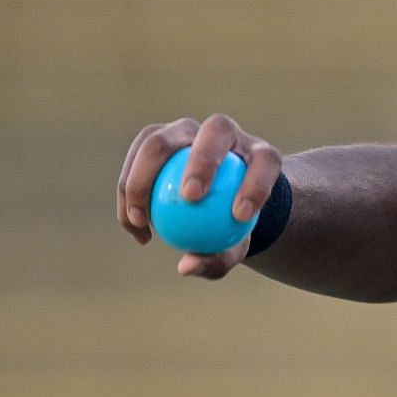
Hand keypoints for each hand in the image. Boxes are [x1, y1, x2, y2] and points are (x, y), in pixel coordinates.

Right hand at [116, 113, 282, 278]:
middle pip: (216, 130)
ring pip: (161, 140)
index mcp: (259, 154)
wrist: (213, 205)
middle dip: (203, 159)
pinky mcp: (157, 138)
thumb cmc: (228, 227)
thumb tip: (186, 266)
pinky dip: (130, 192)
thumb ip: (217, 259)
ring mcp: (188, 130)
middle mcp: (225, 132)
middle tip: (189, 198)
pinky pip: (135, 160)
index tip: (240, 216)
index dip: (257, 184)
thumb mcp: (232, 248)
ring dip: (144, 177)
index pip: (266, 161)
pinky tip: (134, 225)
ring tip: (141, 219)